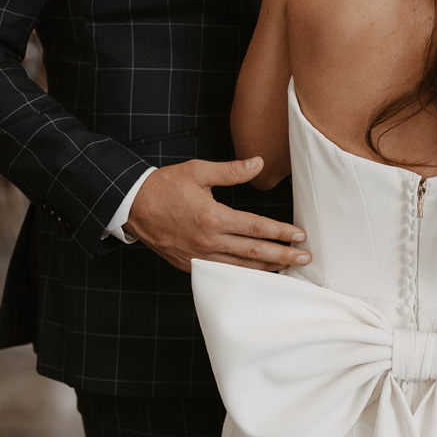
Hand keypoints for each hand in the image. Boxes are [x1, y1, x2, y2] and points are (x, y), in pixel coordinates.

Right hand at [123, 157, 309, 271]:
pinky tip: (258, 272)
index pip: (256, 227)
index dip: (281, 232)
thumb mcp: (197, 171)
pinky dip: (244, 273)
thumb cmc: (164, 186)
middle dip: (283, 255)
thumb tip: (257, 163)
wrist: (131, 205)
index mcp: (212, 217)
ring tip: (288, 267)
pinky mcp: (190, 264)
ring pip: (241, 267)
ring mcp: (199, 256)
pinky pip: (224, 272)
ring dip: (267, 268)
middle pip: (254, 252)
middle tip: (305, 258)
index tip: (299, 235)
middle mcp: (208, 241)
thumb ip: (231, 171)